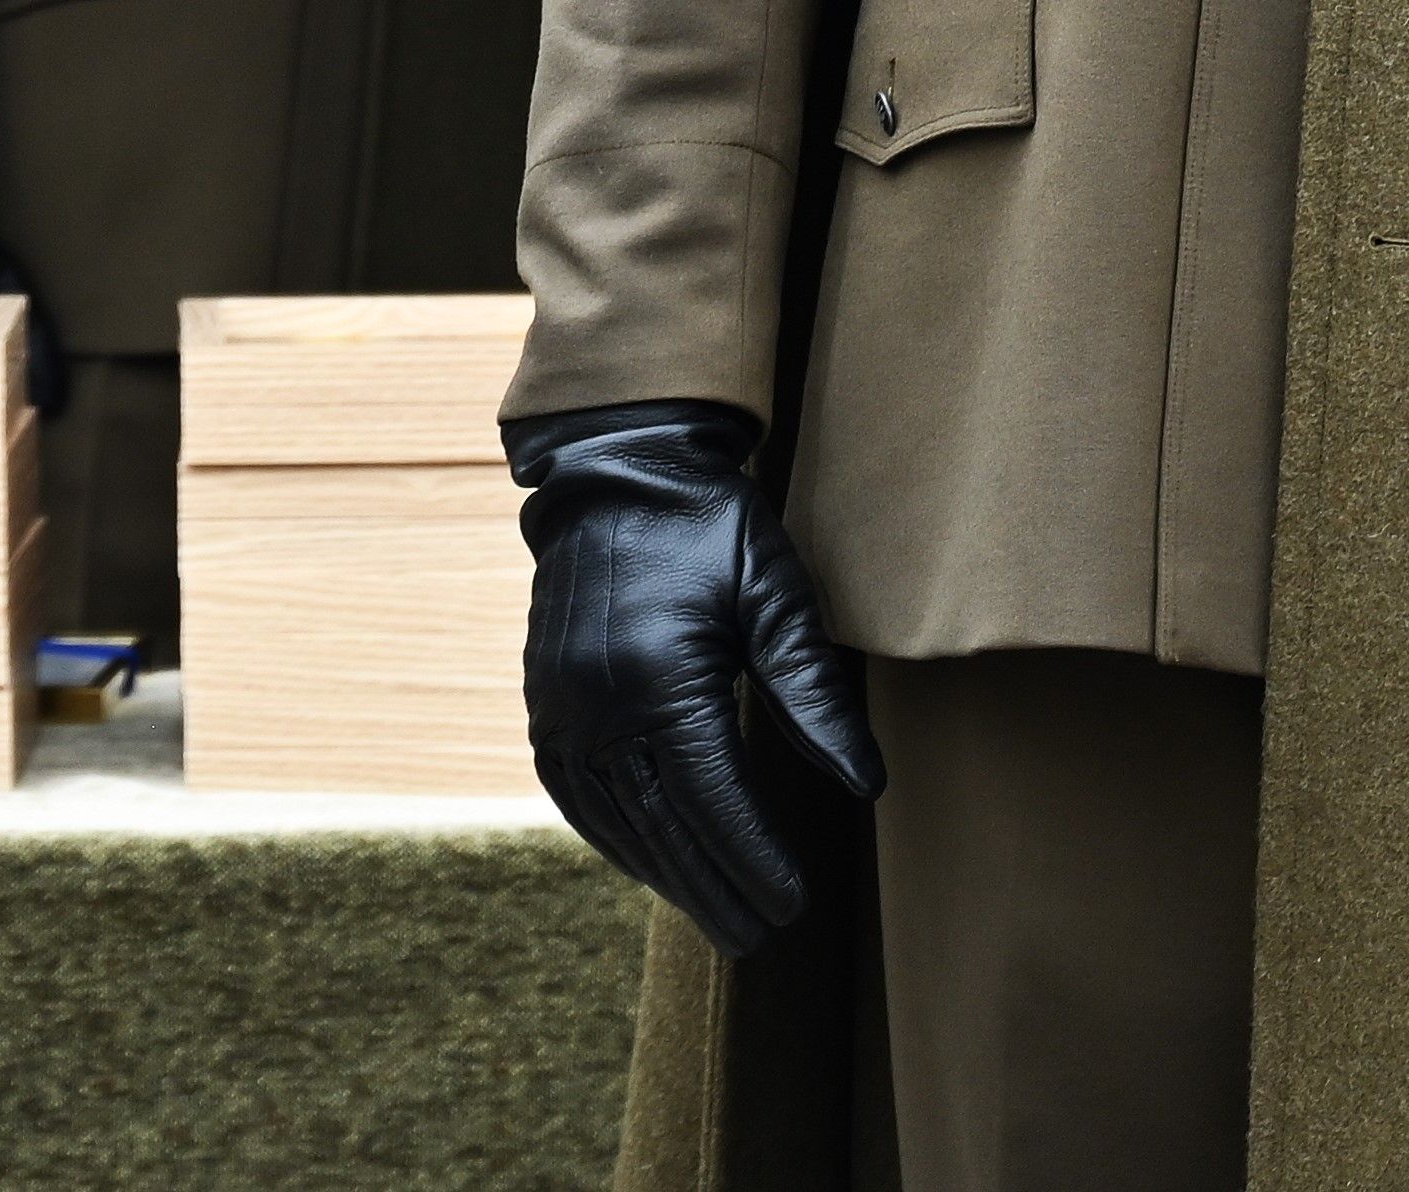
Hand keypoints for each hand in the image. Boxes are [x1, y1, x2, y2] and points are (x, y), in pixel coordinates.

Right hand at [509, 403, 883, 955]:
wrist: (618, 471)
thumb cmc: (711, 528)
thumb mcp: (777, 595)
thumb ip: (813, 692)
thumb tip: (863, 784)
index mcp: (660, 674)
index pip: (712, 797)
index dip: (752, 857)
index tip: (792, 904)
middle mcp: (599, 700)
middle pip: (662, 823)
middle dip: (713, 887)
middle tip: (757, 936)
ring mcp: (561, 702)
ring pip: (615, 818)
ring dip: (665, 875)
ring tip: (714, 916)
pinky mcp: (544, 697)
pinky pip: (573, 790)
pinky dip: (612, 837)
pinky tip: (647, 864)